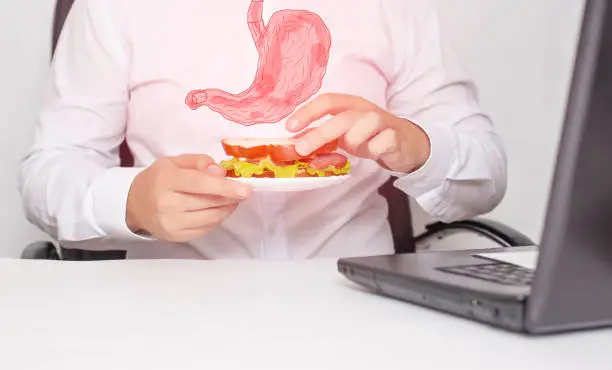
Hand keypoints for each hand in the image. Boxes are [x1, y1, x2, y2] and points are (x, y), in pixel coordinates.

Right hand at [126, 154, 251, 241]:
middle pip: (208, 202)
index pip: (200, 184)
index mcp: (166, 180)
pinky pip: (205, 229)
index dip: (225, 187)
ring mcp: (171, 223)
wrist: (133, 204)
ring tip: (233, 200)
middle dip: (231, 197)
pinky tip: (220, 210)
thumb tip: (220, 173)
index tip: (246, 189)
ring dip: (227, 209)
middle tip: (243, 192)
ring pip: (210, 218)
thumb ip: (199, 162)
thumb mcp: (174, 162)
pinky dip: (217, 219)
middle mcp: (167, 204)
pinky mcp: (176, 237)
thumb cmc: (158, 179)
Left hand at [286, 93, 430, 172]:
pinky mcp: (396, 137)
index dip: (308, 112)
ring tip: (353, 149)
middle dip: (320, 133)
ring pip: (365, 125)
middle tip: (301, 148)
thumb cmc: (369, 136)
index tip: (290, 126)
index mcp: (350, 105)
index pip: (327, 101)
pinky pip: (383, 142)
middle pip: (342, 117)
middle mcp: (366, 110)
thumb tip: (295, 144)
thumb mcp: (344, 135)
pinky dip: (375, 149)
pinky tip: (373, 153)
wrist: (405, 143)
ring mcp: (383, 122)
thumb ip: (322, 137)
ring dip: (353, 140)